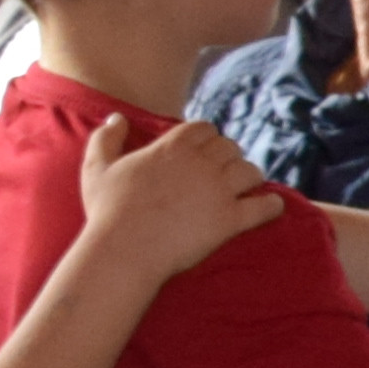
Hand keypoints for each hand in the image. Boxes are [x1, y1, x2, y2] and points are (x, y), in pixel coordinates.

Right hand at [67, 115, 284, 290]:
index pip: (204, 129)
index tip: (205, 151)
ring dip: (250, 178)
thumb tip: (118, 117)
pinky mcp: (231, 220)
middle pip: (230, 147)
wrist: (124, 250)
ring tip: (245, 188)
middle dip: (229, 157)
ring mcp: (219, 191)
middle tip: (225, 171)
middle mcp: (201, 163)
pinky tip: (271, 207)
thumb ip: (106, 138)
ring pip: (251, 172)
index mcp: (172, 147)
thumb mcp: (97, 168)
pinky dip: (271, 205)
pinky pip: (265, 206)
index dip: (207, 138)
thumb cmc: (107, 211)